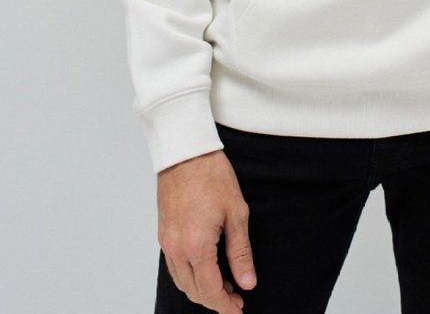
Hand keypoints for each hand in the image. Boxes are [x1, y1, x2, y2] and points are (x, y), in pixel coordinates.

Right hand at [157, 149, 256, 312]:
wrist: (185, 152)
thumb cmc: (212, 176)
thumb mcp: (236, 213)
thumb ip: (240, 253)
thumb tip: (247, 283)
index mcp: (196, 246)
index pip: (210, 291)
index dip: (226, 306)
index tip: (239, 309)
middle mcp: (176, 249)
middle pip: (194, 292)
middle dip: (216, 300)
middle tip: (237, 298)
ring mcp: (166, 242)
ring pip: (182, 282)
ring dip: (202, 290)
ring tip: (225, 284)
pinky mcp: (163, 234)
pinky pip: (174, 267)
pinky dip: (190, 276)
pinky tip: (207, 268)